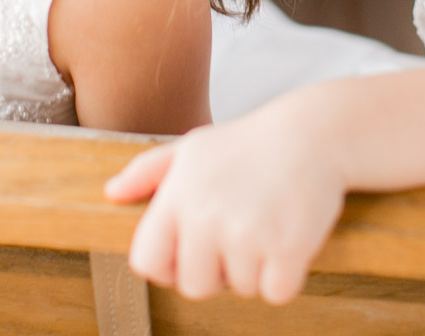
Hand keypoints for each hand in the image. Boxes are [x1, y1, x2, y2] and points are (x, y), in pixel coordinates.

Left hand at [104, 108, 346, 303]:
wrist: (313, 132)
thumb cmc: (250, 143)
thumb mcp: (193, 146)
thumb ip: (147, 170)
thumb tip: (111, 193)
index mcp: (177, 196)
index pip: (147, 262)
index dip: (169, 266)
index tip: (193, 254)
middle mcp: (206, 216)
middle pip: (195, 286)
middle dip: (218, 272)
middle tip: (240, 237)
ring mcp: (247, 233)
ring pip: (242, 289)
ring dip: (257, 269)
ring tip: (268, 226)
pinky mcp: (287, 247)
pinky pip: (277, 293)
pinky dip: (286, 276)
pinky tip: (290, 241)